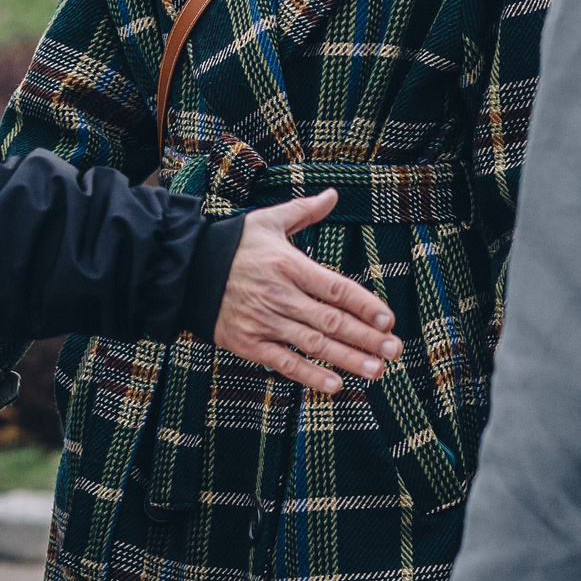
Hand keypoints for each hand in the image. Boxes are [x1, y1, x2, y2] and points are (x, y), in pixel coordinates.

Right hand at [212, 190, 402, 393]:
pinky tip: (335, 385)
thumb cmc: (232, 245)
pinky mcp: (248, 343)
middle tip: (395, 350)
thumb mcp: (268, 221)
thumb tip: (334, 195)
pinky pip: (284, 362)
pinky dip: (310, 376)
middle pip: (331, 320)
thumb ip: (304, 210)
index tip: (388, 319)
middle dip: (367, 337)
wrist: (185, 270)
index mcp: (289, 265)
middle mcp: (280, 295)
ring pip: (313, 344)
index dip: (364, 304)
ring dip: (347, 359)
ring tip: (376, 370)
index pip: (335, 288)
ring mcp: (264, 321)